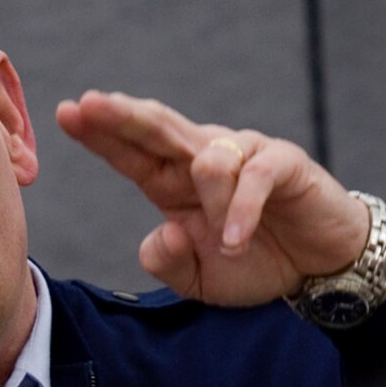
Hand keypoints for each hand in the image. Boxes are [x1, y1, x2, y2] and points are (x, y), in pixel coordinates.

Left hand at [56, 91, 385, 306]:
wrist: (319, 266)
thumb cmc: (255, 262)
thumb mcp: (199, 282)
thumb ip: (169, 264)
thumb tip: (158, 237)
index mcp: (173, 182)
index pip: (131, 151)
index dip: (101, 133)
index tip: (66, 113)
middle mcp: (203, 158)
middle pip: (157, 128)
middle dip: (122, 116)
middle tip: (90, 104)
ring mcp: (244, 155)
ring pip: (208, 158)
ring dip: (213, 207)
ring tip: (229, 246)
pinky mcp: (282, 163)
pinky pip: (254, 176)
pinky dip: (241, 212)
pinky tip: (236, 241)